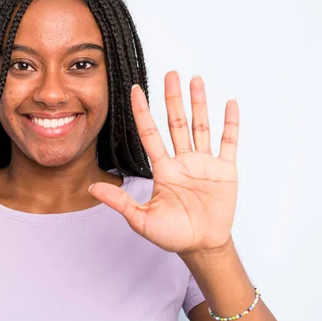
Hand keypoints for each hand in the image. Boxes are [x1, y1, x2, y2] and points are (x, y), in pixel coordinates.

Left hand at [89, 71, 238, 255]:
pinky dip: (230, 123)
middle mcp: (182, 160)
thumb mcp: (142, 220)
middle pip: (176, 122)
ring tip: (195, 79)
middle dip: (173, 98)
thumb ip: (120, 203)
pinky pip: (228, 142)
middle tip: (170, 73)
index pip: (150, 133)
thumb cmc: (172, 235)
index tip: (135, 90)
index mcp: (163, 169)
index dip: (142, 112)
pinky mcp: (225, 170)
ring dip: (199, 103)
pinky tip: (229, 103)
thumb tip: (91, 190)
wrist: (202, 246)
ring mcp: (204, 163)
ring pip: (200, 126)